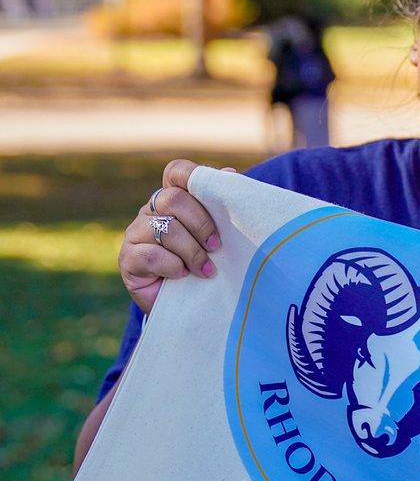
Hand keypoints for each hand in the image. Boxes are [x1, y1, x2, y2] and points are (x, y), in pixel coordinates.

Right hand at [119, 158, 232, 313]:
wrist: (186, 307)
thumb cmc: (204, 267)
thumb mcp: (216, 238)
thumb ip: (221, 209)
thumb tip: (230, 173)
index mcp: (173, 199)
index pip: (177, 172)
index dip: (192, 176)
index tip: (216, 196)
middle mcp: (151, 211)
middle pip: (173, 199)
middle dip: (201, 224)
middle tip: (216, 247)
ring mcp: (136, 233)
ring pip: (166, 229)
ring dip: (192, 252)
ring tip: (206, 270)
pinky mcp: (128, 258)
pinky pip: (152, 254)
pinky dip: (173, 266)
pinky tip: (182, 276)